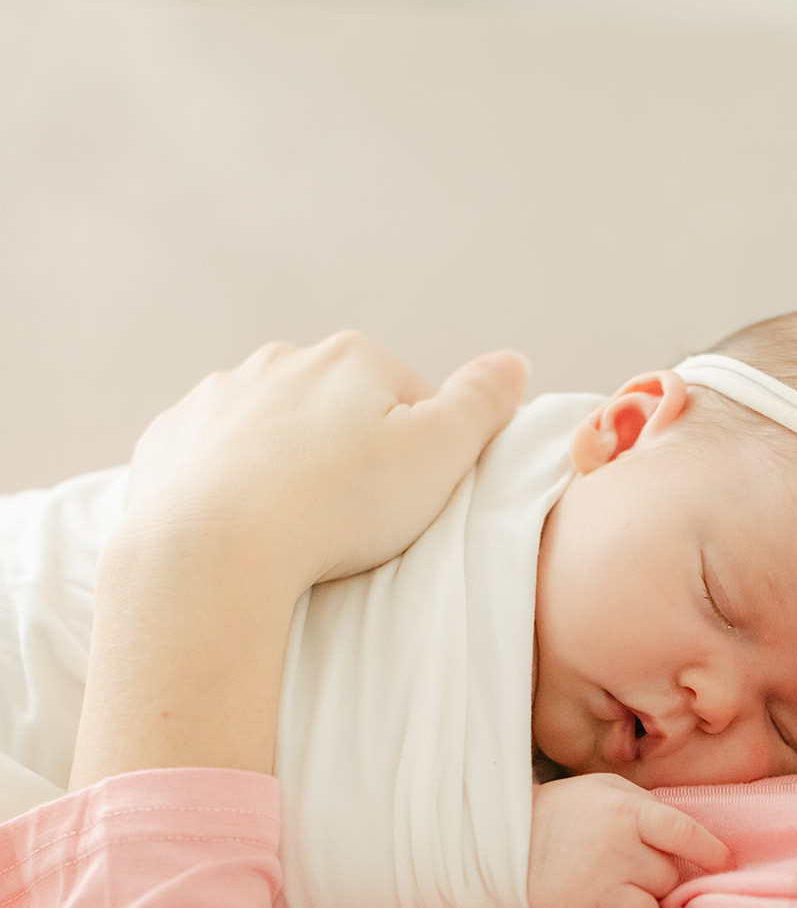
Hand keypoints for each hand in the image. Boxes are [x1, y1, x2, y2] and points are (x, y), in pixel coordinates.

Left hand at [125, 332, 528, 595]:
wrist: (213, 548)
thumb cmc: (339, 506)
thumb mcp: (440, 455)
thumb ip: (483, 404)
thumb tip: (514, 362)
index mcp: (352, 359)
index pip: (409, 400)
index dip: (421, 456)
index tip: (411, 504)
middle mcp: (280, 361)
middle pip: (338, 410)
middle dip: (350, 455)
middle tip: (358, 522)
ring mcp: (218, 398)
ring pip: (272, 431)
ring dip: (289, 467)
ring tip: (299, 531)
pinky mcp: (170, 442)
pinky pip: (213, 460)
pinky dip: (231, 487)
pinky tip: (244, 530)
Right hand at [528, 775, 732, 907]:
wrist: (502, 836)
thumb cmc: (569, 811)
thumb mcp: (610, 790)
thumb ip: (650, 809)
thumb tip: (693, 842)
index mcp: (626, 813)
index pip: (684, 834)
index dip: (710, 851)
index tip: (724, 863)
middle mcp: (613, 850)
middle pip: (667, 882)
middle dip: (658, 881)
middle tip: (635, 872)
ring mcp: (591, 888)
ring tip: (619, 896)